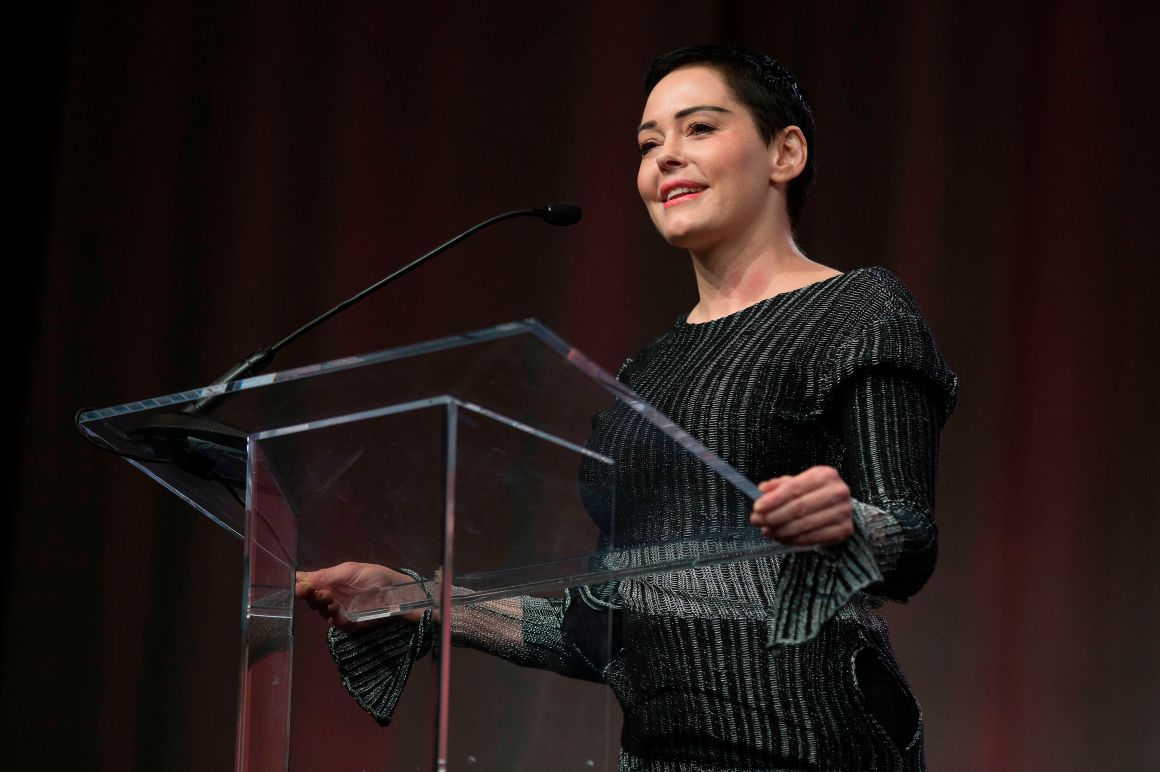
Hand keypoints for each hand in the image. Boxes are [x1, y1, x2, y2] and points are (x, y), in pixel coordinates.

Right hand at [295, 561, 423, 630]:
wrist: (396, 592)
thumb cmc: (374, 576)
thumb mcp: (349, 571)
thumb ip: (326, 576)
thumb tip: (300, 579)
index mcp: (328, 580)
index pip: (307, 583)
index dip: (300, 584)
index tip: (299, 585)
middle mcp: (330, 596)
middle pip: (310, 599)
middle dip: (310, 595)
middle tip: (314, 591)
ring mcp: (338, 610)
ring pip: (320, 611)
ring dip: (322, 605)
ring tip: (330, 598)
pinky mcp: (347, 623)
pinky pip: (334, 623)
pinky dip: (333, 617)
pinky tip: (336, 610)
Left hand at [749, 466, 854, 546]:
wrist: (839, 508)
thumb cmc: (814, 494)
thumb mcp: (798, 483)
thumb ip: (779, 485)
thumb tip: (763, 489)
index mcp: (825, 475)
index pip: (794, 489)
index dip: (774, 500)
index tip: (757, 507)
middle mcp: (837, 492)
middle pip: (799, 507)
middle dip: (774, 516)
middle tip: (758, 521)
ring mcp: (843, 512)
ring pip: (805, 525)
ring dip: (781, 530)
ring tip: (767, 530)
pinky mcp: (844, 530)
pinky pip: (813, 538)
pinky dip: (793, 540)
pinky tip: (781, 538)